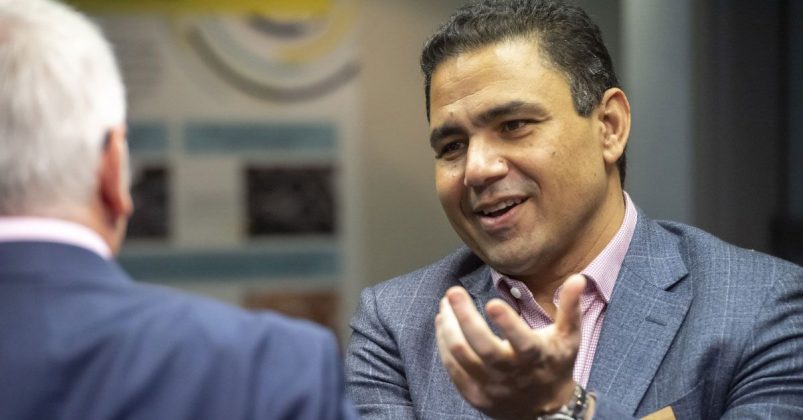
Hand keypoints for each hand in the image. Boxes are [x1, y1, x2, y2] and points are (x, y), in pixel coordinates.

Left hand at [435, 274, 586, 418]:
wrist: (544, 411)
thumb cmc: (555, 365)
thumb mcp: (569, 338)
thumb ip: (570, 307)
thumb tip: (577, 277)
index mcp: (535, 357)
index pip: (521, 341)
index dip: (507, 324)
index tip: (492, 303)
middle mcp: (510, 373)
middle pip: (482, 346)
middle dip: (464, 317)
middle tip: (453, 292)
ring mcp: (490, 385)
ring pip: (461, 355)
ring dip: (449, 327)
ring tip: (445, 304)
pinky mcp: (474, 393)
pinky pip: (452, 367)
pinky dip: (443, 343)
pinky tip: (443, 323)